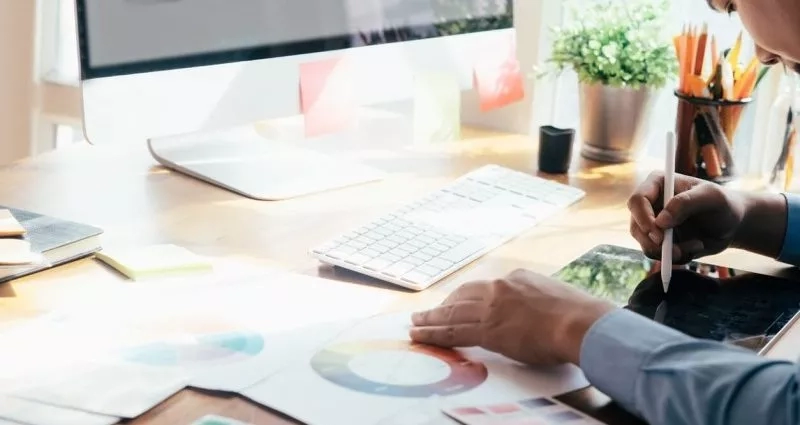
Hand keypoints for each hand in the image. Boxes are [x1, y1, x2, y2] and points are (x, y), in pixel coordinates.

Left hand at [408, 269, 614, 365]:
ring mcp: (491, 308)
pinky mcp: (486, 329)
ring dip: (431, 319)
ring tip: (416, 323)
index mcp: (518, 278)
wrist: (579, 323)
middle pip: (463, 295)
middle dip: (445, 304)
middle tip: (429, 311)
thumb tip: (541, 313)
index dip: (469, 297)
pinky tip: (421, 335)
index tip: (461, 302)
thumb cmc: (579, 315)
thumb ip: (541, 301)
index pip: (486, 287)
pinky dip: (433, 333)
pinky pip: (452, 332)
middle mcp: (500, 288)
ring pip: (452, 313)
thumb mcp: (557, 297)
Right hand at [627, 171, 747, 263]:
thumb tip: (661, 221)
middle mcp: (650, 204)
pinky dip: (675, 257)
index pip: (637, 200)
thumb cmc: (723, 204)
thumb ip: (686, 203)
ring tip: (696, 246)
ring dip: (669, 252)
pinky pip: (657, 254)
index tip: (660, 235)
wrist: (731, 224)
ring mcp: (653, 223)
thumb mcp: (712, 197)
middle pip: (636, 226)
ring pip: (645, 243)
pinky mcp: (658, 241)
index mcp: (658, 184)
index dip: (643, 218)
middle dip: (655, 243)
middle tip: (676, 251)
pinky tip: (694, 248)